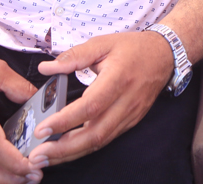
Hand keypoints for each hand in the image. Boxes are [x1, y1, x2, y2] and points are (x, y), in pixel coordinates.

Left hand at [28, 31, 174, 166]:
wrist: (164, 55)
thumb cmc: (133, 48)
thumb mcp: (102, 43)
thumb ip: (73, 56)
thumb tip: (47, 68)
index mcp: (117, 78)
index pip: (90, 106)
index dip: (65, 121)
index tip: (42, 130)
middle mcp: (126, 101)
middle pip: (95, 134)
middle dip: (64, 149)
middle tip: (37, 156)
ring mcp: (130, 115)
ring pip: (100, 142)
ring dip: (71, 153)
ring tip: (46, 158)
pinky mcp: (130, 121)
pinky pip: (106, 139)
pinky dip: (84, 148)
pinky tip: (67, 150)